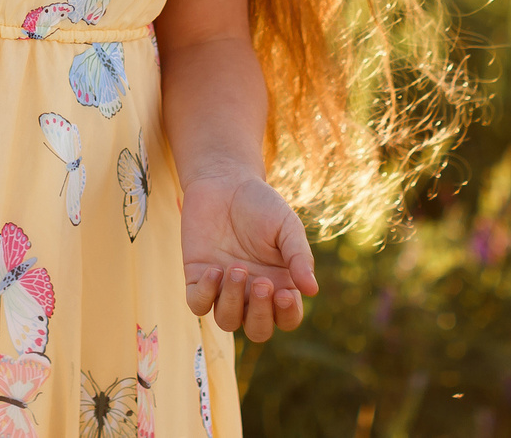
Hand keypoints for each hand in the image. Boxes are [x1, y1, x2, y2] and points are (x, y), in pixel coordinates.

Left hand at [181, 173, 317, 341]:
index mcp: (280, 285)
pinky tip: (214, 270)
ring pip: (227, 321)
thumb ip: (299, 256)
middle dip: (260, 314)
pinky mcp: (198, 278)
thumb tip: (313, 290)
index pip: (287, 319)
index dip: (288, 314)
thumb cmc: (261, 205)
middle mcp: (252, 293)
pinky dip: (206, 295)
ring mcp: (224, 289)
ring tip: (236, 268)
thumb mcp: (287, 227)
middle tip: (262, 282)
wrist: (225, 181)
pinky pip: (198, 304)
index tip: (285, 292)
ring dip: (233, 301)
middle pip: (258, 330)